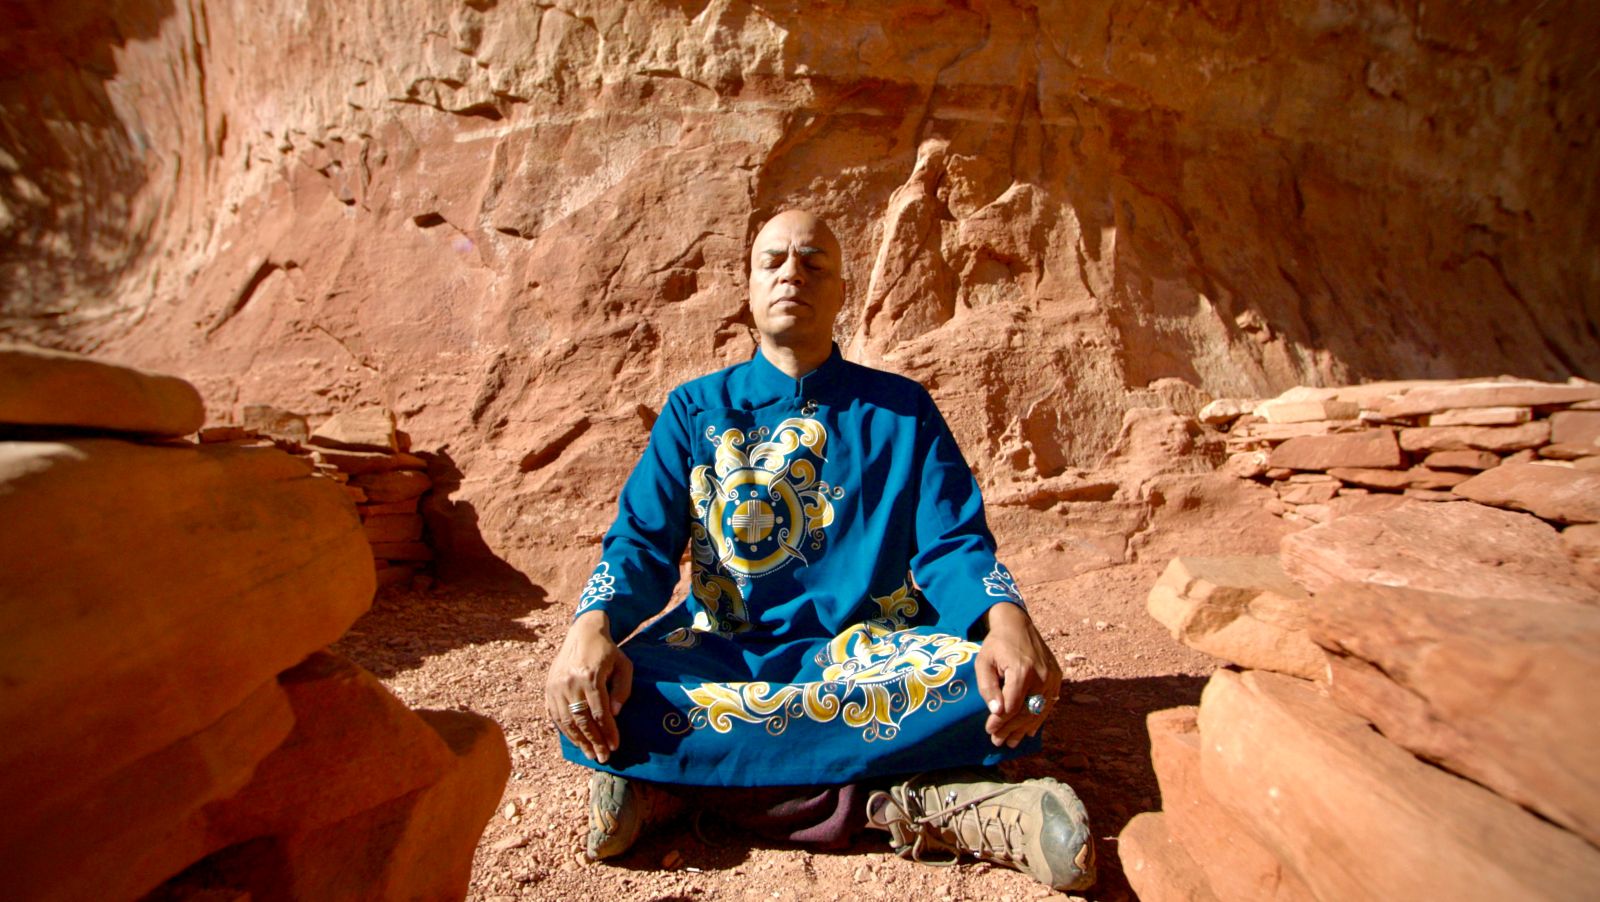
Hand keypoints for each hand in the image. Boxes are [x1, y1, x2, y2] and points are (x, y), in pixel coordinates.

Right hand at [544, 610, 633, 763]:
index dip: (608, 732)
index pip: (600, 712)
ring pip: (567, 721)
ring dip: (579, 741)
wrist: (583, 633)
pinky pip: (555, 715)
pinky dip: (565, 731)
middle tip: (604, 758)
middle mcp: (570, 682)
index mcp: (590, 676)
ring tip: (591, 754)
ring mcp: (556, 686)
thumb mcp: (624, 665)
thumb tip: (615, 714)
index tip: (615, 746)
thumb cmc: (608, 651)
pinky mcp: (549, 688)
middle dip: (594, 742)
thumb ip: (622, 689)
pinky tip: (576, 741)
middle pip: (582, 720)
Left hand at [974, 601, 1061, 747]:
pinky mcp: (1057, 678)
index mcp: (1022, 671)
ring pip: (1039, 711)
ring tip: (1011, 741)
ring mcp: (1052, 678)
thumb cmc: (996, 645)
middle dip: (1010, 729)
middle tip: (997, 741)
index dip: (1000, 722)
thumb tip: (997, 711)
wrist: (1018, 625)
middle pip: (1026, 712)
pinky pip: (1048, 704)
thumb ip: (988, 687)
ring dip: (1024, 729)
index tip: (989, 730)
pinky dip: (1038, 719)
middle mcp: (1041, 676)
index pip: (1012, 706)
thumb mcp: (984, 662)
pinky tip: (1029, 731)